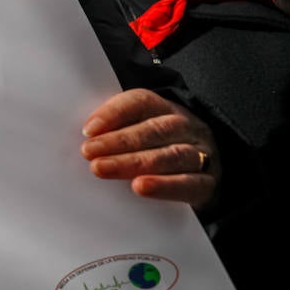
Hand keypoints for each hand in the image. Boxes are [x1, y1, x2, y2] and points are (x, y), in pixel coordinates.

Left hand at [81, 88, 219, 209]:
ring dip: (133, 163)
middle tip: (88, 152)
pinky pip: (189, 183)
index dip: (114, 113)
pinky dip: (164, 186)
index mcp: (166, 109)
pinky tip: (141, 187)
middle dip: (118, 141)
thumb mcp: (140, 132)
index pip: (141, 102)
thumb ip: (114, 132)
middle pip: (154, 130)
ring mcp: (200, 154)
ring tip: (103, 169)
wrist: (203, 175)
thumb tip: (82, 138)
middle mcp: (186, 127)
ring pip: (170, 155)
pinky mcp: (207, 182)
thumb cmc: (160, 150)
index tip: (88, 129)